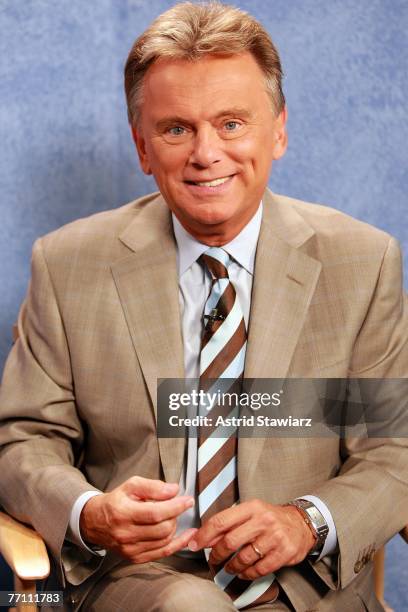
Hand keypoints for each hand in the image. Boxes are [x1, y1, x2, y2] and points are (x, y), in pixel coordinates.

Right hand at [80, 476, 196, 562]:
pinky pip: (162, 553)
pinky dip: (177, 544)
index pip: (156, 513)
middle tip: (176, 505)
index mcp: (123, 513)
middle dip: (175, 515)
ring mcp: (130, 549)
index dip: (176, 506)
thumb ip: (152, 486)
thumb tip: (174, 490)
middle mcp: (126, 534)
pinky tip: (187, 536)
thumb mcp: (130, 485)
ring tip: (172, 516)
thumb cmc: (115, 501)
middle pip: (162, 528)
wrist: (94, 522)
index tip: (188, 500)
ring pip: (164, 541)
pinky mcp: (134, 558)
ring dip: (174, 527)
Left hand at [188, 499, 315, 579]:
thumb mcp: (251, 512)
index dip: (204, 534)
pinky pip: (259, 569)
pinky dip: (247, 574)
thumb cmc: (270, 518)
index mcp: (252, 507)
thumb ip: (229, 522)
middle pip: (230, 541)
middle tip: (213, 559)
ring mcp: (275, 537)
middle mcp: (263, 520)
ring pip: (244, 557)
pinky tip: (244, 572)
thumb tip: (202, 535)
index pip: (221, 520)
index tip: (194, 544)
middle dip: (217, 554)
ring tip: (229, 568)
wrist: (301, 523)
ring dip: (232, 566)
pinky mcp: (284, 553)